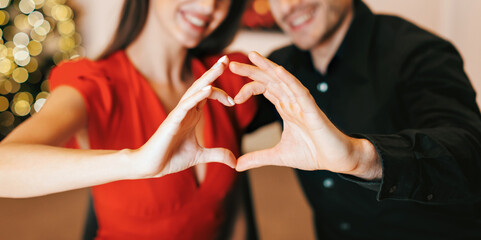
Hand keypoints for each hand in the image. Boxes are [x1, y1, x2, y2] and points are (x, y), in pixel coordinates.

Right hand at [131, 56, 236, 177]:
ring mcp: (179, 114)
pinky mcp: (172, 121)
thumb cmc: (171, 158)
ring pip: (194, 90)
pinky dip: (197, 96)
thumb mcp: (200, 155)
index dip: (221, 94)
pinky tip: (209, 88)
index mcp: (192, 115)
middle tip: (226, 59)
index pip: (208, 95)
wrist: (151, 167)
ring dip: (208, 77)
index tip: (233, 101)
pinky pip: (186, 105)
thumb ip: (217, 155)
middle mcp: (186, 110)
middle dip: (214, 72)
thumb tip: (235, 162)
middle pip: (201, 86)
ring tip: (220, 66)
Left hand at [230, 52, 380, 179]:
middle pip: (269, 80)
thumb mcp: (278, 156)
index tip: (231, 96)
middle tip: (231, 63)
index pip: (263, 89)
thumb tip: (236, 166)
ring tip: (252, 56)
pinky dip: (289, 80)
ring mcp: (302, 104)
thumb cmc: (313, 153)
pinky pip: (300, 91)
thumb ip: (257, 158)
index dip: (247, 87)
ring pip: (283, 80)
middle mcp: (292, 101)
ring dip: (268, 67)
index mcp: (285, 107)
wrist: (337, 160)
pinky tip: (278, 71)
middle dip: (251, 70)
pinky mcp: (313, 111)